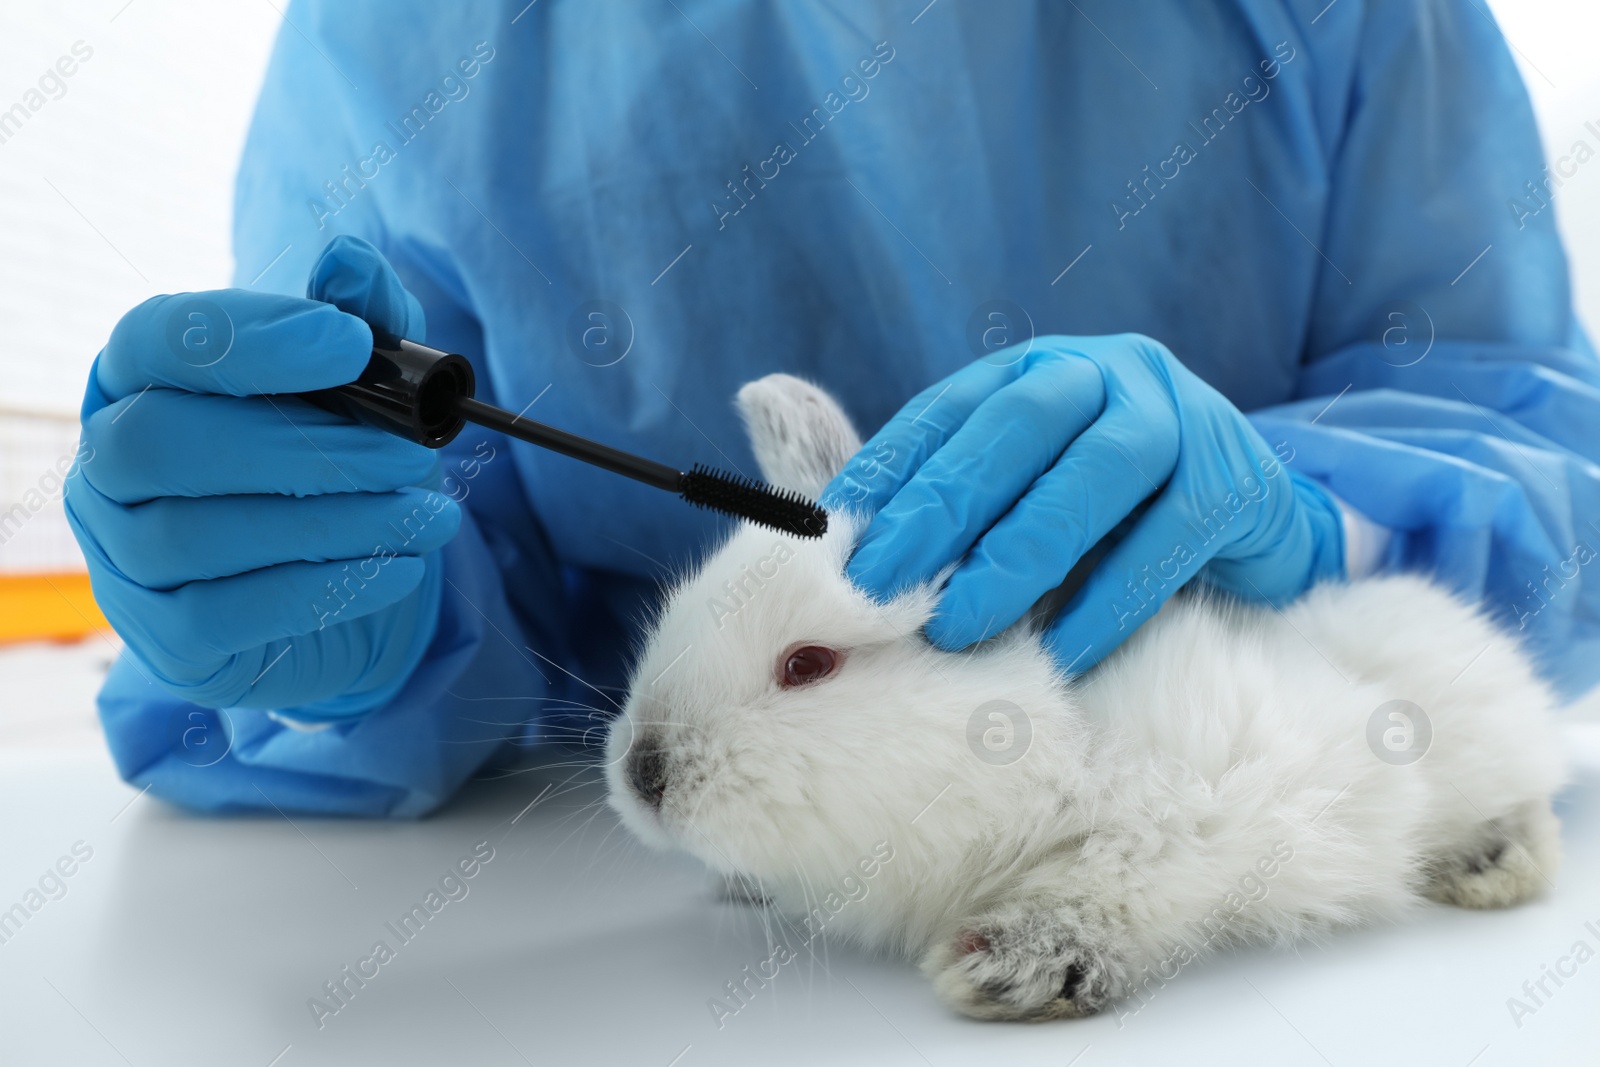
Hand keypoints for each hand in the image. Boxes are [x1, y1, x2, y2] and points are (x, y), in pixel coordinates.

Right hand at [65, 236, 460, 712]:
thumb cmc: (329, 469)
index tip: (349, 342)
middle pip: (164, 442)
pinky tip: (400, 566)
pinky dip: (325, 587)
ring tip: (430, 516)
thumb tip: (353, 262)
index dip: (247, 337)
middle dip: (306, 447)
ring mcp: (124, 556)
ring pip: (198, 534)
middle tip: (414, 456)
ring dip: (334, 522)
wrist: (336, 590)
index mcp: (142, 379)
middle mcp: (109, 463)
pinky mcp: (166, 637)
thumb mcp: (360, 391)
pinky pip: (228, 613)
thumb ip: (359, 322)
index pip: (156, 339)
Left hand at [820, 334, 1343, 669]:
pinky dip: (1103, 606)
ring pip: (1087, 480)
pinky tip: (1056, 656)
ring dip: (1012, 559)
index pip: (945, 410)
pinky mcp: (1233, 483)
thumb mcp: (1027, 496)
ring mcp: (1176, 419)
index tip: (828, 540)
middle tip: (875, 587)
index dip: (885, 472)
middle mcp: (1104, 374)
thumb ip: (953, 513)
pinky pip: (1160, 547)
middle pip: (1012, 431)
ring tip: (952, 627)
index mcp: (1036, 370)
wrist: (1255, 519)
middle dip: (936, 512)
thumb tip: (846, 563)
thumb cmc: (1111, 515)